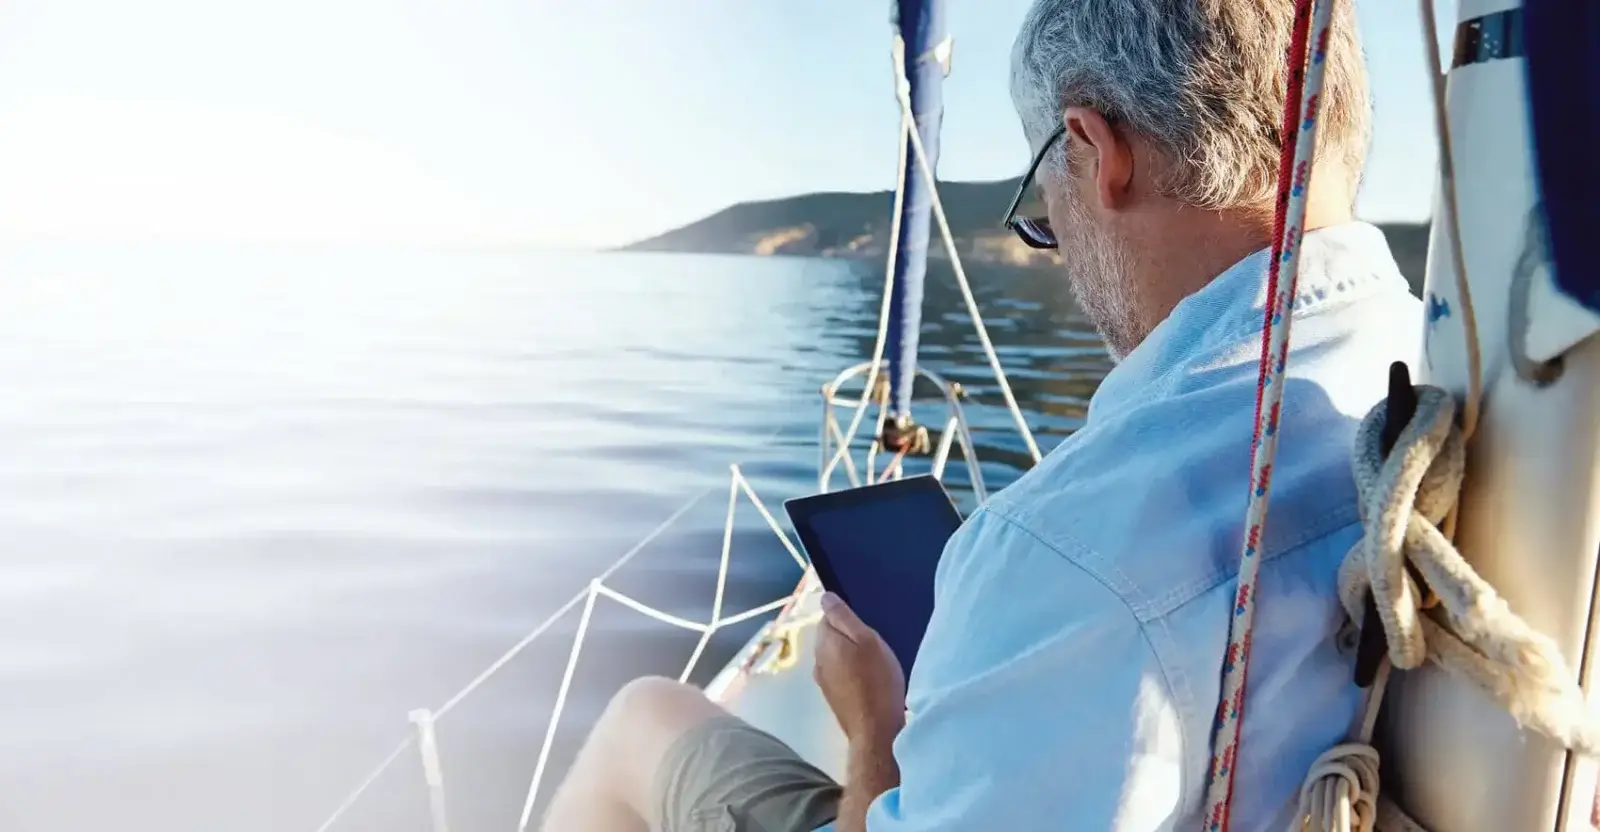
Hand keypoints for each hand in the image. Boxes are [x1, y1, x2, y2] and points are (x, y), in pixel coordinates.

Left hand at [814, 592, 906, 743]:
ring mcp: (823, 681)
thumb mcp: (867, 640)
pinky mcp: (833, 697)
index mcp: (824, 642)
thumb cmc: (876, 680)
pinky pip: (840, 675)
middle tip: (874, 645)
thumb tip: (825, 597)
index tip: (866, 627)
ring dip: (850, 656)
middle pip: (830, 637)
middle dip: (848, 637)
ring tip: (874, 663)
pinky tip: (869, 680)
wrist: (876, 730)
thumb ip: (844, 617)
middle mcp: (818, 660)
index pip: (827, 617)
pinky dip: (852, 673)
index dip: (847, 618)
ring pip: (835, 657)